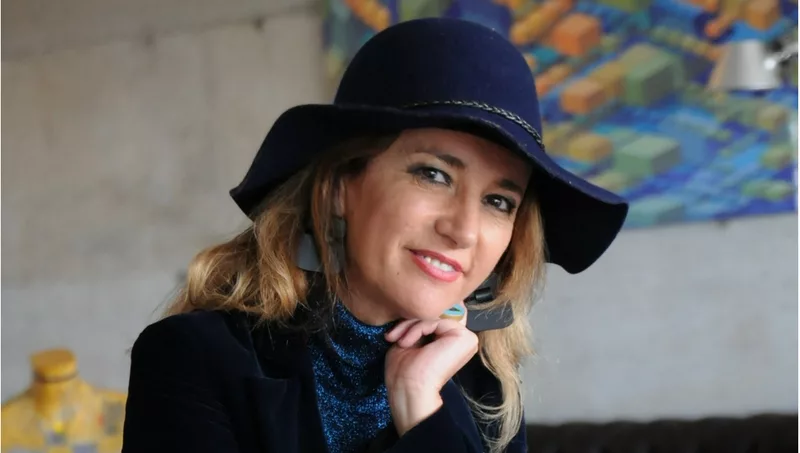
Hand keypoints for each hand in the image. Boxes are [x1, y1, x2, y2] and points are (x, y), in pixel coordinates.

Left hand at [384, 304, 478, 435]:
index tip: (393, 333)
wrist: (409, 391)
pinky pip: (435, 320)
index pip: (433, 315)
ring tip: (398, 341)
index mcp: (452, 340)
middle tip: (392, 335)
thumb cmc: (406, 372)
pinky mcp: (464, 337)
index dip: (413, 319)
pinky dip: (416, 329)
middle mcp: (463, 337)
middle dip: (410, 321)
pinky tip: (406, 343)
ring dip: (410, 325)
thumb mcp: (409, 339)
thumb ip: (417, 323)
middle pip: (434, 313)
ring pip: (433, 315)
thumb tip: (414, 307)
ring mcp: (466, 337)